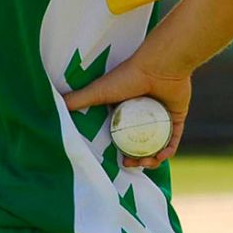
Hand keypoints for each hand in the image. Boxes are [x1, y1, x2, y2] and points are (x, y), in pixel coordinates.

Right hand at [62, 55, 190, 169]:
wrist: (159, 66)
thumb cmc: (128, 77)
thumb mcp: (99, 91)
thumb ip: (77, 99)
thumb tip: (54, 106)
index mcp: (127, 111)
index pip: (123, 137)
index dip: (120, 151)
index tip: (117, 161)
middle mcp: (145, 115)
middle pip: (141, 144)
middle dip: (136, 159)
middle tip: (131, 165)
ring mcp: (162, 116)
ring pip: (158, 145)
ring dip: (152, 159)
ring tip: (146, 163)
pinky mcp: (177, 116)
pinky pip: (174, 138)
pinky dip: (168, 150)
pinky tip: (161, 157)